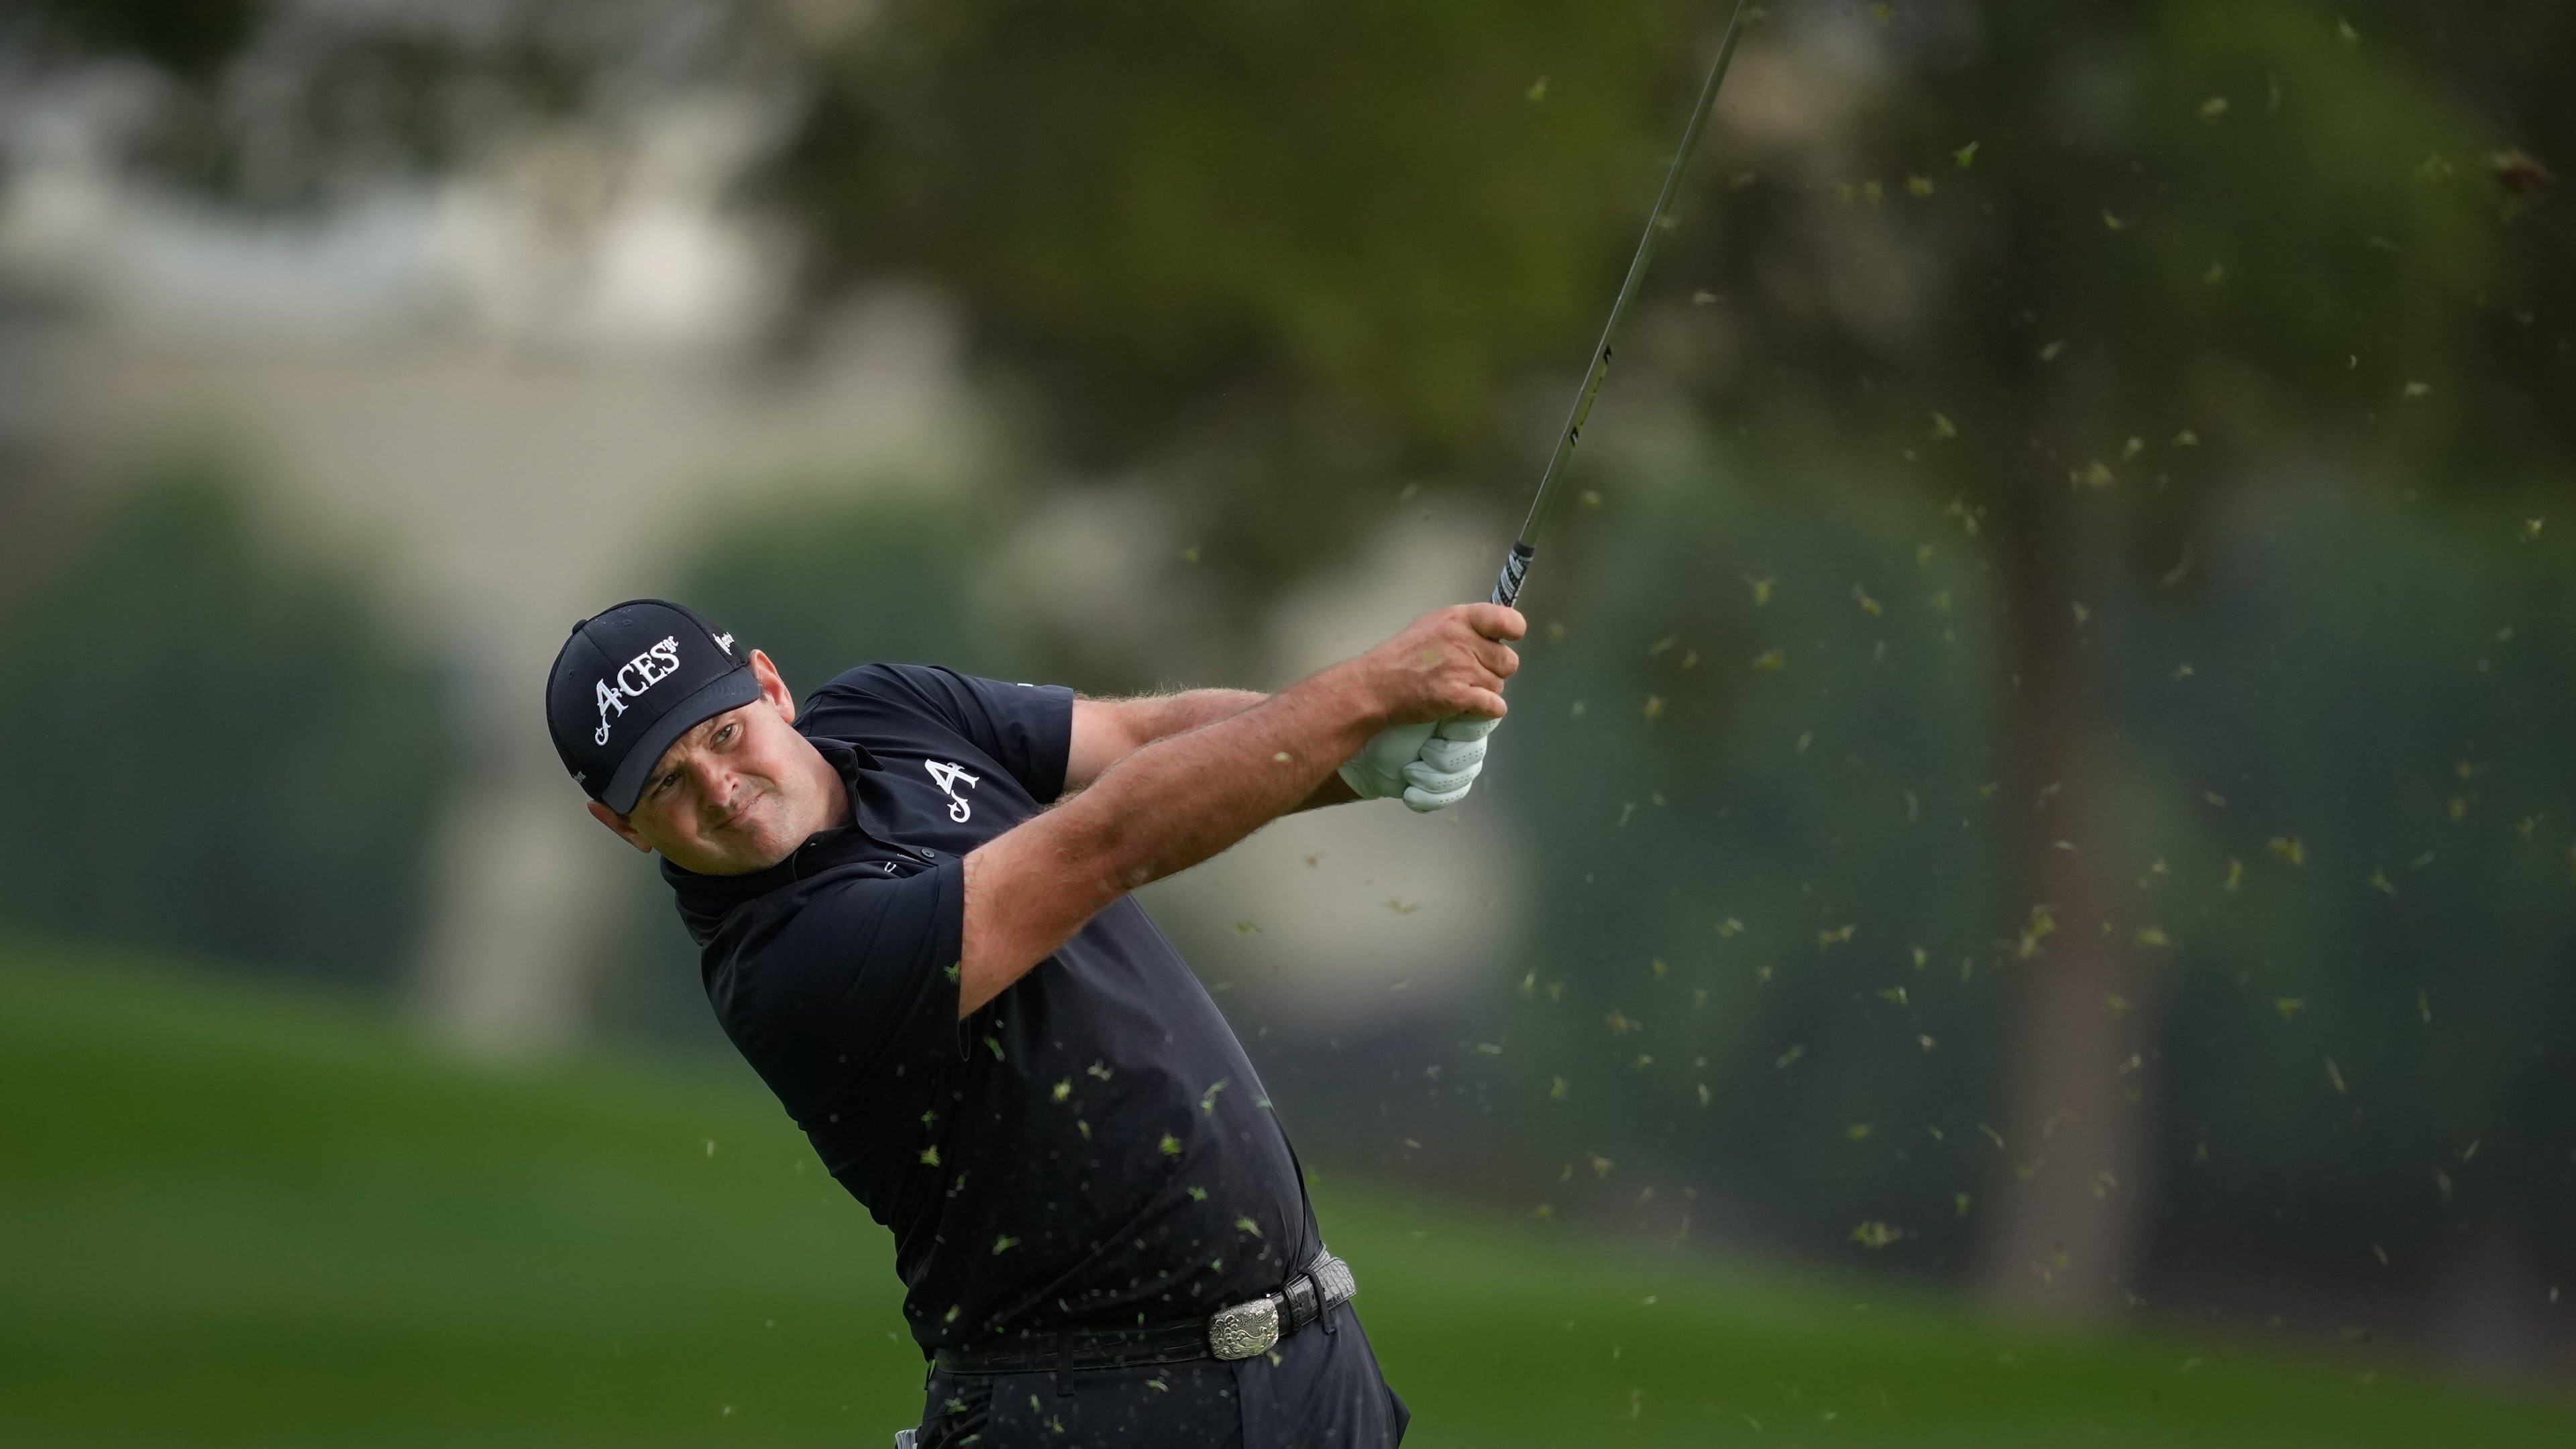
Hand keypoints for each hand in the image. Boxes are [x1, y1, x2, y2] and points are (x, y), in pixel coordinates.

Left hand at [1339, 712, 1501, 811]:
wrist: (1360, 748)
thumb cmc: (1384, 720)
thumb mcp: (1414, 701)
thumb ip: (1445, 696)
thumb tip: (1476, 696)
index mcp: (1458, 709)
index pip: (1485, 720)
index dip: (1465, 731)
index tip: (1444, 728)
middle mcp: (1462, 736)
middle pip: (1475, 755)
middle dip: (1444, 758)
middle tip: (1422, 752)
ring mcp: (1455, 763)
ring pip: (1463, 778)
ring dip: (1432, 779)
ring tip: (1408, 771)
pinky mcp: (1443, 785)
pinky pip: (1451, 796)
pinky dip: (1428, 797)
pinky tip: (1410, 792)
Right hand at [1351, 603, 1523, 726]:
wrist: (1376, 685)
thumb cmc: (1403, 655)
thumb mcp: (1433, 624)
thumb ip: (1465, 627)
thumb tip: (1494, 635)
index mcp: (1460, 618)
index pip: (1509, 621)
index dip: (1512, 634)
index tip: (1503, 642)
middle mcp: (1464, 641)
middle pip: (1508, 661)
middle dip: (1494, 670)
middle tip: (1471, 674)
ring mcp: (1462, 669)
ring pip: (1499, 686)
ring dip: (1485, 691)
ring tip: (1460, 689)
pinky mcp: (1458, 697)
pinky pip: (1494, 706)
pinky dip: (1487, 710)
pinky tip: (1470, 706)